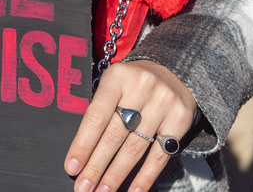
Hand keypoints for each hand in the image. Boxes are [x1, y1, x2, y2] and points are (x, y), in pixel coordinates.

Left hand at [63, 61, 196, 191]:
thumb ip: (100, 110)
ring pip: (135, 148)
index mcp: (117, 77)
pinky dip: (145, 176)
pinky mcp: (180, 119)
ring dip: (116, 175)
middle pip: (114, 135)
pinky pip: (160, 155)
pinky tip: (133, 190)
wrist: (174, 71)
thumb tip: (81, 153)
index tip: (72, 167)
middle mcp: (140, 88)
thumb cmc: (133, 84)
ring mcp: (162, 103)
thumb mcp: (114, 84)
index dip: (83, 144)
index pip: (96, 116)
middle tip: (84, 188)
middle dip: (96, 166)